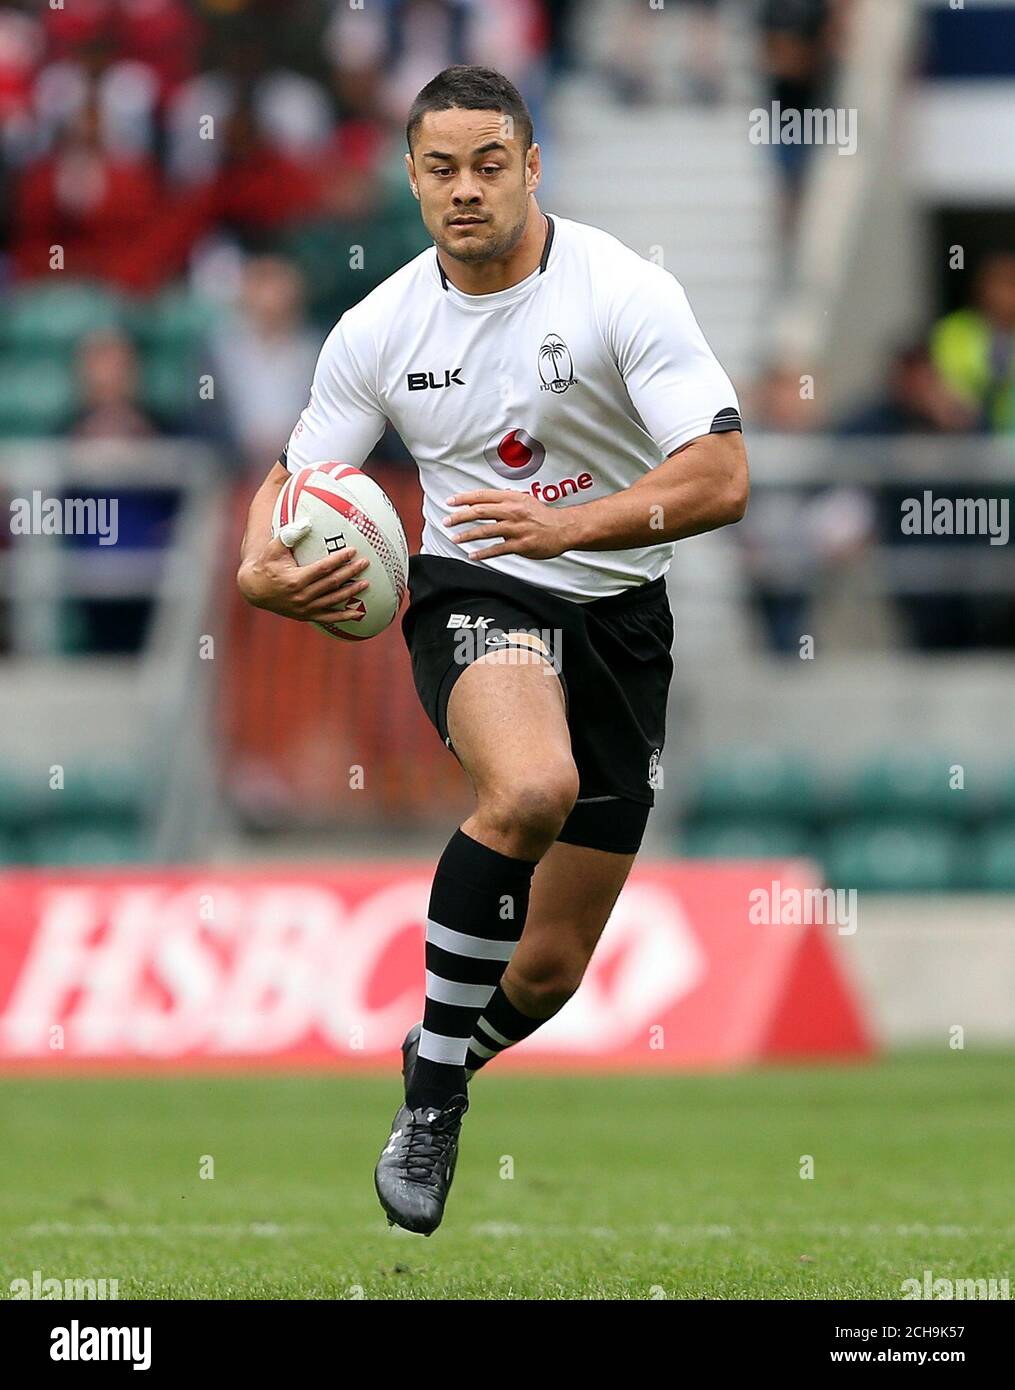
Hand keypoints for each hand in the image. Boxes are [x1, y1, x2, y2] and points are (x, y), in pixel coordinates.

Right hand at [237, 525, 370, 623]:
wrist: (254, 590)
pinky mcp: (305, 616)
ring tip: (366, 583)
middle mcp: (302, 596)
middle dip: (350, 573)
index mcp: (296, 579)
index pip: (323, 568)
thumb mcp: (273, 549)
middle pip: (332, 583)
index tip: (353, 551)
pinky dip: (343, 616)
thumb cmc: (265, 565)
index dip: (339, 559)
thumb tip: (307, 522)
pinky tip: (358, 614)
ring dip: (351, 592)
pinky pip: (328, 617)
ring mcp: (305, 608)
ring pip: (333, 600)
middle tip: (365, 563)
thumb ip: (289, 535)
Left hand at [441, 489, 576, 559]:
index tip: (450, 502)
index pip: (482, 496)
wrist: (563, 528)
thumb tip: (484, 500)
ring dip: (468, 535)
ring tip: (455, 539)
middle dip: (460, 516)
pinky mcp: (521, 544)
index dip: (464, 498)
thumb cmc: (542, 515)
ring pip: (486, 531)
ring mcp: (516, 528)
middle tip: (446, 521)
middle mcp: (513, 511)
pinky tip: (472, 555)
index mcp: (512, 498)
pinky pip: (498, 549)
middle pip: (480, 511)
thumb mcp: (523, 500)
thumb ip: (504, 500)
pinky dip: (483, 553)